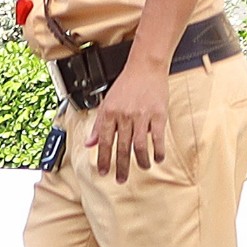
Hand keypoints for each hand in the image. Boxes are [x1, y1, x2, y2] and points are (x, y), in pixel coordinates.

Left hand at [89, 62, 170, 183]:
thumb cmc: (126, 84)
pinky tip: (157, 158)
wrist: (145, 67)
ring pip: (138, 145)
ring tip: (142, 168)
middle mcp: (124, 116)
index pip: (104, 141)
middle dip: (121, 166)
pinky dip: (157, 151)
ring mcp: (141, 116)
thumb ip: (99, 124)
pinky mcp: (158, 115)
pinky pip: (157, 138)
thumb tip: (89, 143)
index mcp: (109, 113)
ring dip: (140, 161)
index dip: (103, 159)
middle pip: (121, 147)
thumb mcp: (106, 102)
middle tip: (121, 179)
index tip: (104, 172)